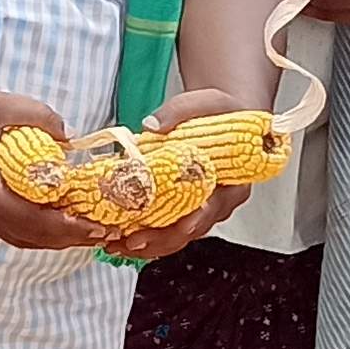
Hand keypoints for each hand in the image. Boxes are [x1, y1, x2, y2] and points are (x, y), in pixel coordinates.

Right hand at [0, 89, 107, 251]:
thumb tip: (69, 134)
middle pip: (33, 238)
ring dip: (54, 238)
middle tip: (103, 234)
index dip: (71, 228)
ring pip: (22, 239)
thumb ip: (36, 114)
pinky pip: (10, 230)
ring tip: (83, 232)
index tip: (98, 227)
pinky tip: (52, 221)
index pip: (37, 222)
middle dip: (70, 238)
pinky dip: (36, 231)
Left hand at [100, 84, 263, 263]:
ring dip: (148, 245)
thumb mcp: (205, 103)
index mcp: (233, 182)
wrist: (224, 116)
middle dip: (161, 240)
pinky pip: (168, 229)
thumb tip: (152, 125)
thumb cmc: (221, 112)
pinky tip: (121, 237)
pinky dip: (146, 235)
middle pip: (191, 231)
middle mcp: (219, 202)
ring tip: (117, 245)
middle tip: (131, 242)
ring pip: (178, 236)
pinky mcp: (185, 208)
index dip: (193, 221)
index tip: (176, 227)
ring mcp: (202, 209)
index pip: (214, 208)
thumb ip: (180, 112)